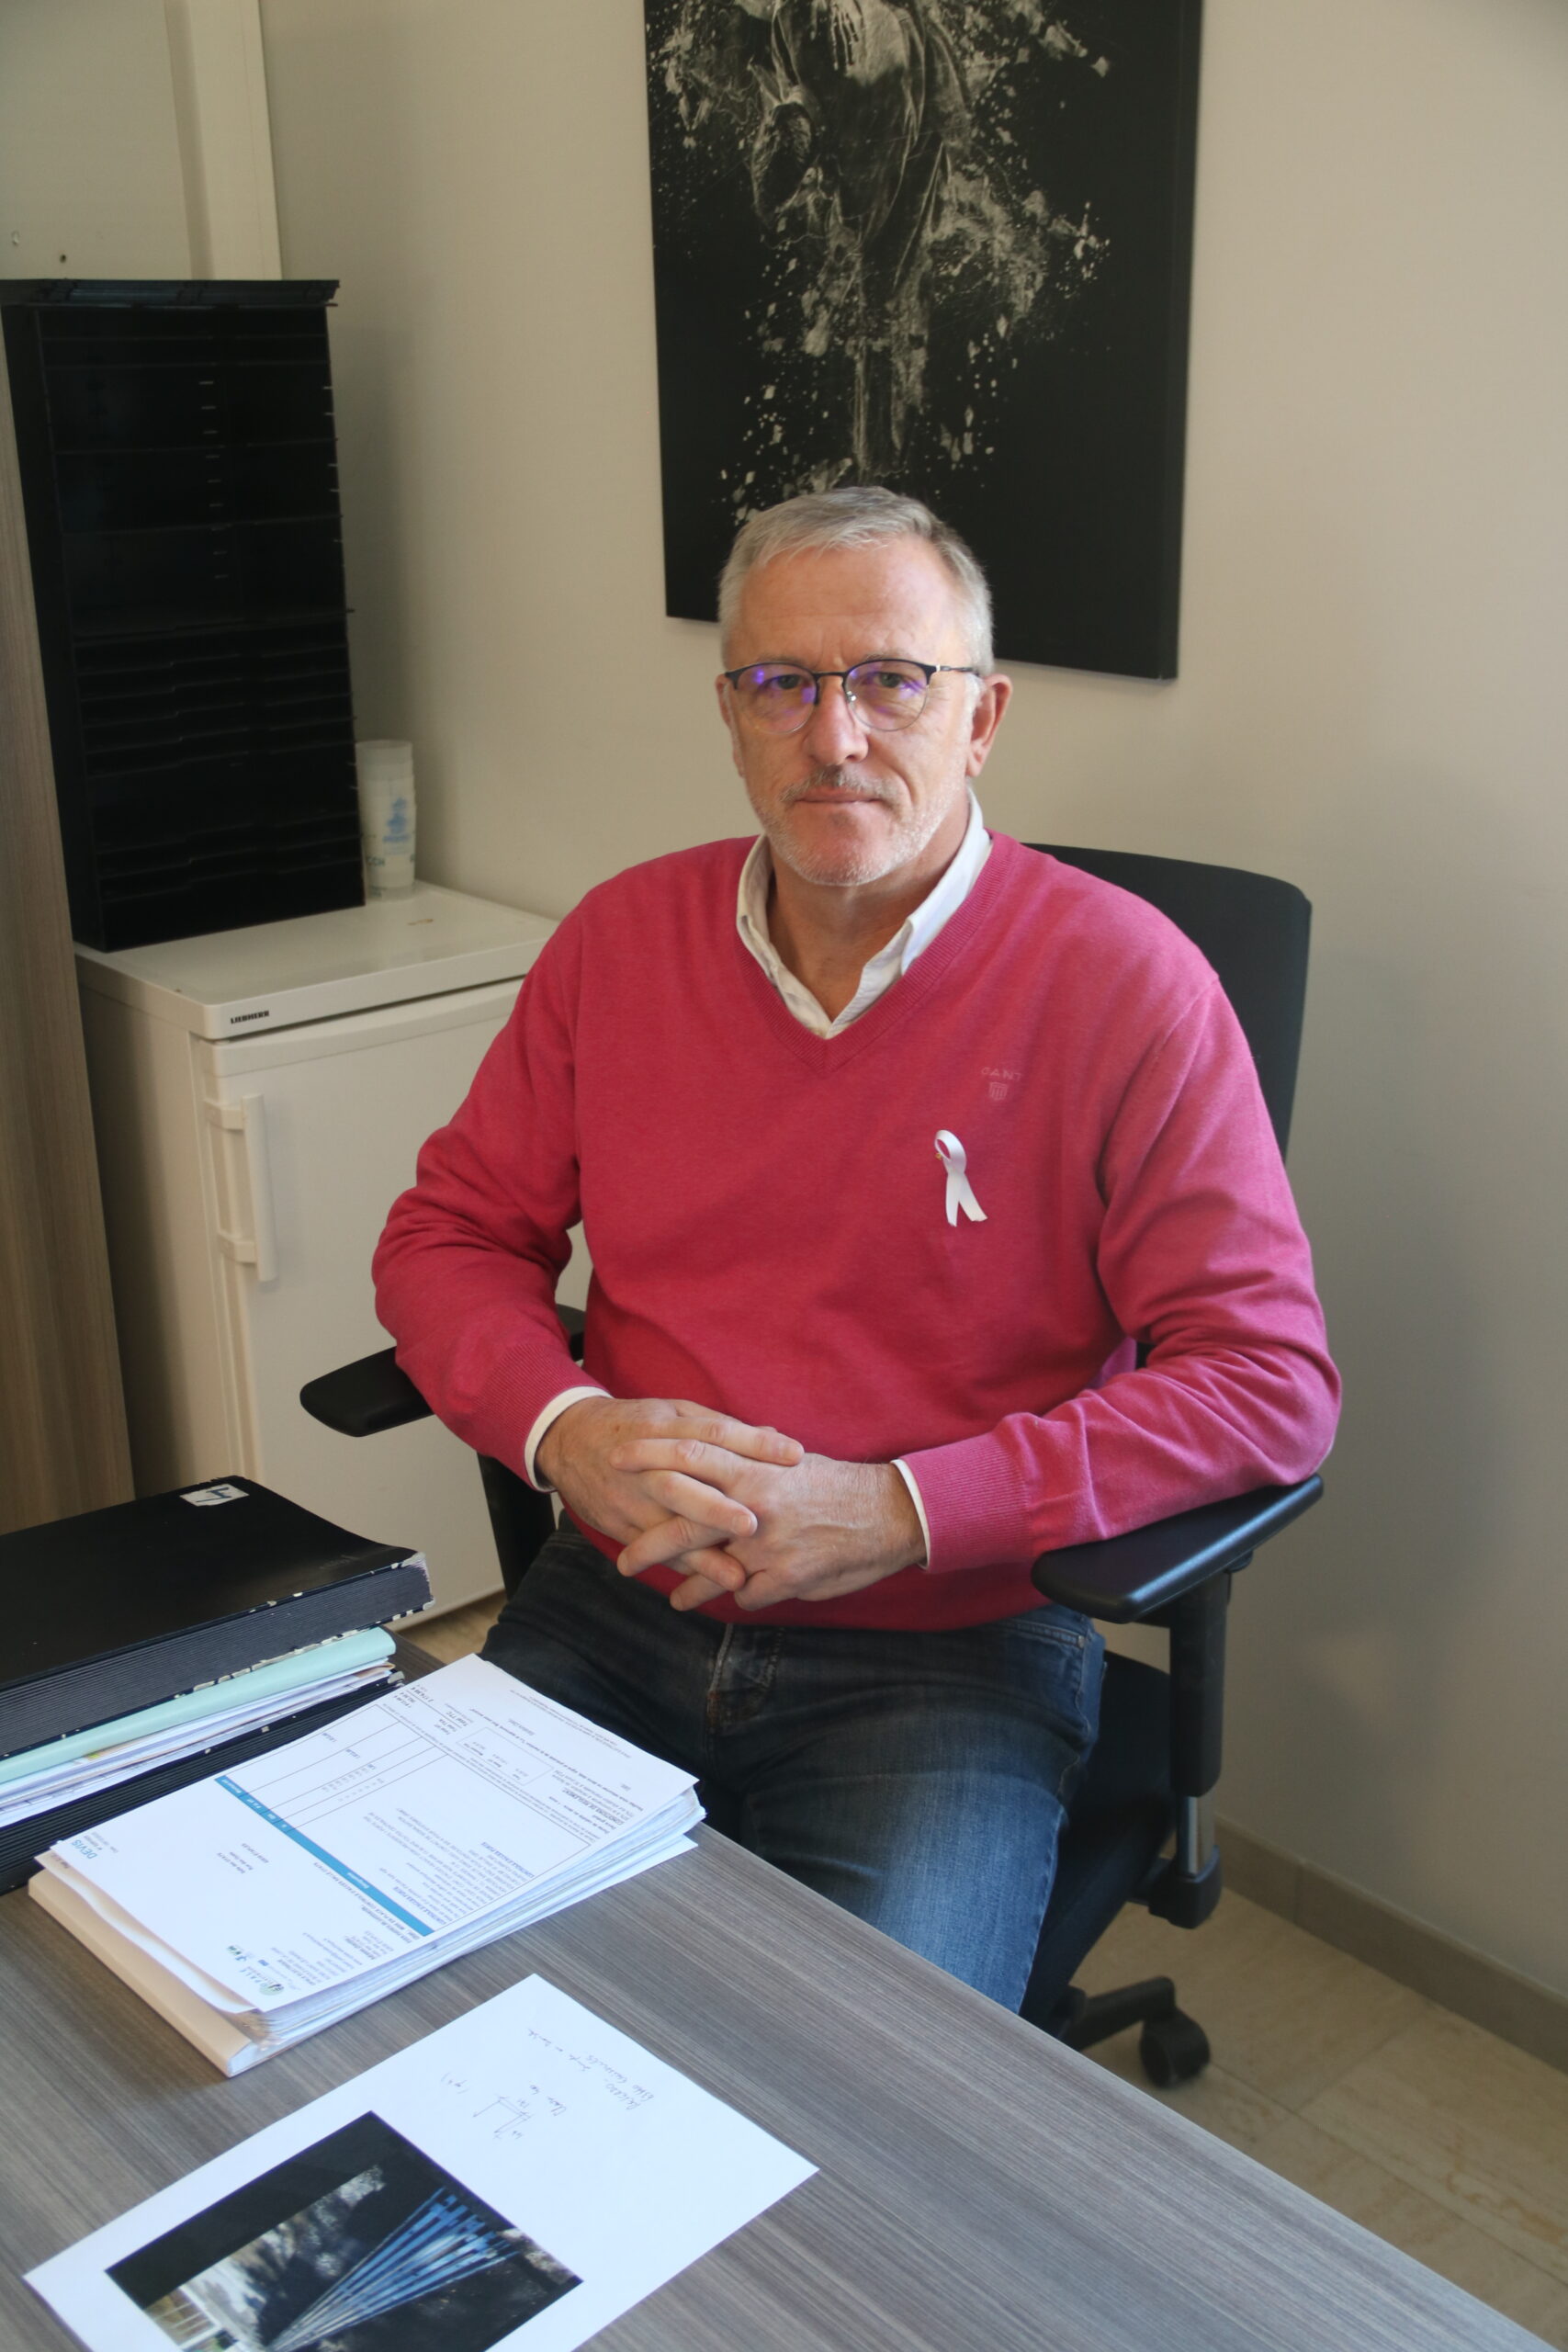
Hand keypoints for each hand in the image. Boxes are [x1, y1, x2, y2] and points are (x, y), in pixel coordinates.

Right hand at [536, 1396, 803, 1596]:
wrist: (568, 1439)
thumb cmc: (633, 1423)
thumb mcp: (673, 1413)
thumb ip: (722, 1428)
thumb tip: (775, 1438)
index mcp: (666, 1428)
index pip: (714, 1434)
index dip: (754, 1444)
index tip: (794, 1455)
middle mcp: (647, 1464)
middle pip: (681, 1485)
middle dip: (716, 1508)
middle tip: (753, 1525)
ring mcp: (631, 1497)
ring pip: (664, 1528)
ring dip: (700, 1555)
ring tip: (736, 1576)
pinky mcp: (619, 1524)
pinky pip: (650, 1549)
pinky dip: (678, 1568)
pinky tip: (703, 1587)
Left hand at [611, 1450, 925, 1611]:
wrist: (889, 1514)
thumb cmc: (835, 1486)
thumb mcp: (788, 1464)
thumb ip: (749, 1464)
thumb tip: (715, 1458)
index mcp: (753, 1468)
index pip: (688, 1455)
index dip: (649, 1455)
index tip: (616, 1457)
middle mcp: (753, 1505)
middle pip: (683, 1521)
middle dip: (646, 1543)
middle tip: (622, 1561)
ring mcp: (766, 1545)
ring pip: (709, 1571)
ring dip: (686, 1587)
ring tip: (671, 1598)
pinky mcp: (785, 1578)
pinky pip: (746, 1595)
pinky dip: (738, 1596)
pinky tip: (730, 1602)